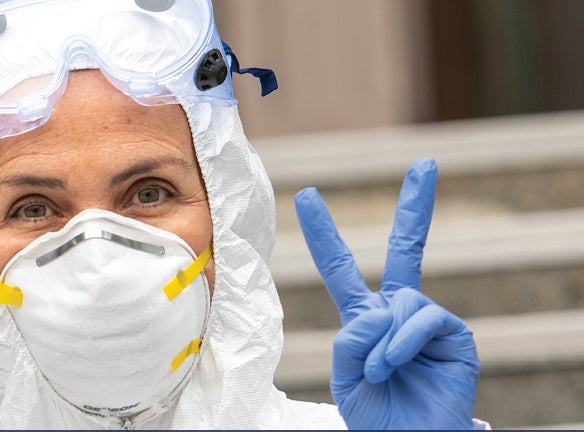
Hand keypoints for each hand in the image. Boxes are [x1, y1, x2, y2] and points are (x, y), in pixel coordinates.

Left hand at [294, 159, 478, 429]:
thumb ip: (351, 339)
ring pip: (399, 303)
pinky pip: (422, 319)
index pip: (342, 268)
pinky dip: (400, 343)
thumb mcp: (346, 375)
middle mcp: (398, 313)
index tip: (309, 196)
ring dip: (380, 340)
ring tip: (376, 371)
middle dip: (416, 207)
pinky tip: (392, 366)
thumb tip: (375, 314)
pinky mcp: (456, 337)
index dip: (325, 234)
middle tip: (425, 165)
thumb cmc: (378, 414)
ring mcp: (429, 323)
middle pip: (406, 250)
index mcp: (366, 319)